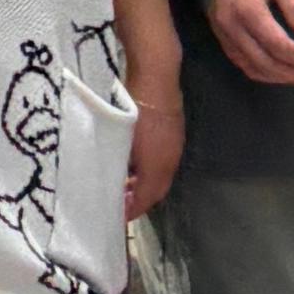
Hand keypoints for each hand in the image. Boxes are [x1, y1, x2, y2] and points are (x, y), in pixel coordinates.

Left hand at [125, 68, 186, 220]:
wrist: (156, 76)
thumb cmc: (135, 110)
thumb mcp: (123, 142)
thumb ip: (123, 167)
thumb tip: (119, 184)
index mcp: (160, 165)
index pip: (149, 197)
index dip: (135, 209)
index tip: (120, 216)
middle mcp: (171, 159)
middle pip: (157, 189)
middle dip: (141, 200)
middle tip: (121, 204)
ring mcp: (174, 145)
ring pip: (160, 175)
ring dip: (144, 184)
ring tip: (124, 185)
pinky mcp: (172, 132)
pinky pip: (162, 161)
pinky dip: (149, 169)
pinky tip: (134, 163)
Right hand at [207, 0, 293, 85]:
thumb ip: (292, 1)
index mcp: (248, 9)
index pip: (277, 44)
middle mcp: (233, 28)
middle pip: (266, 63)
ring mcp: (225, 36)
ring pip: (254, 68)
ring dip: (281, 78)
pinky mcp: (222, 40)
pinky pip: (244, 65)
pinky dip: (265, 74)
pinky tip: (281, 74)